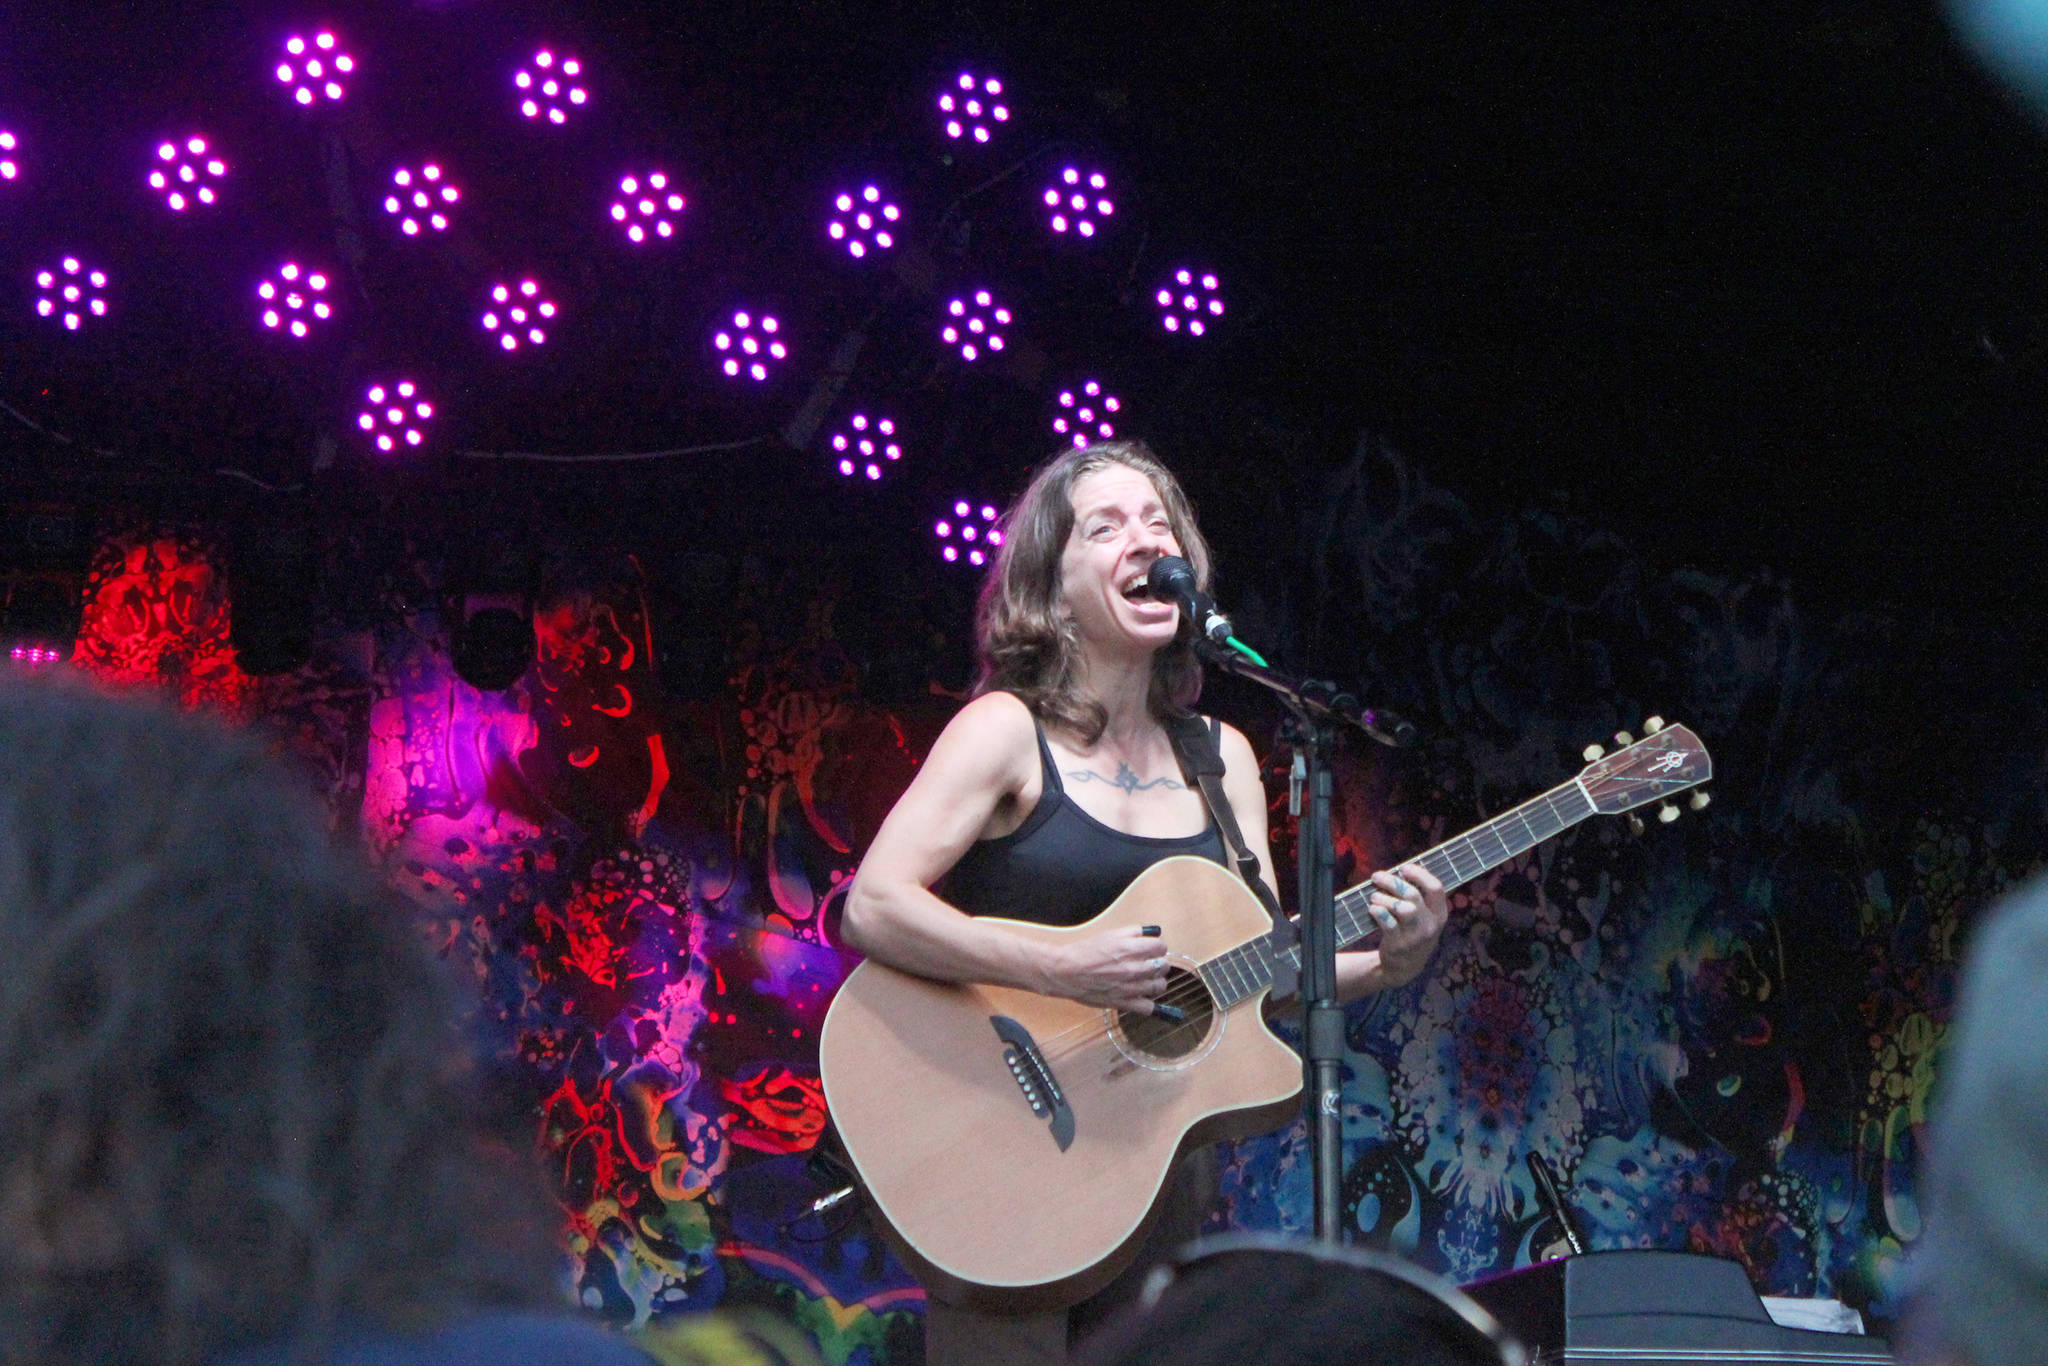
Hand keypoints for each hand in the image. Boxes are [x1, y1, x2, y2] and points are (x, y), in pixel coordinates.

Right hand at [1035, 926, 1172, 1012]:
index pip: (1161, 947)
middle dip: (1158, 962)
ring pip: (1159, 986)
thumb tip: (1151, 932)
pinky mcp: (1124, 1003)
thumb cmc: (1085, 951)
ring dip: (1155, 981)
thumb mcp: (1110, 934)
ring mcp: (1131, 988)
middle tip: (1149, 962)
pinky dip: (1148, 1002)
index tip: (1152, 949)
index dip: (1157, 946)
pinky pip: (1148, 1007)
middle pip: (1163, 966)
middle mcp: (1135, 968)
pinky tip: (1141, 996)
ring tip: (1146, 979)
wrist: (1066, 972)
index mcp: (1132, 949)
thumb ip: (1133, 932)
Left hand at [1365, 863, 1448, 986]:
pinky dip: (1378, 912)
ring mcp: (1415, 936)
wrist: (1404, 967)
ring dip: (1384, 898)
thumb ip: (1420, 899)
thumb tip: (1402, 872)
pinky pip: (1388, 922)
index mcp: (1440, 915)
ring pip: (1402, 908)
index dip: (1420, 874)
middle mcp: (1431, 925)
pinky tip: (1373, 909)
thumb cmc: (1413, 934)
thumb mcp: (1425, 919)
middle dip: (1392, 882)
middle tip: (1377, 876)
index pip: (1436, 888)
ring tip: (1374, 897)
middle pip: (1413, 895)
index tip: (1403, 868)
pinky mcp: (1399, 944)